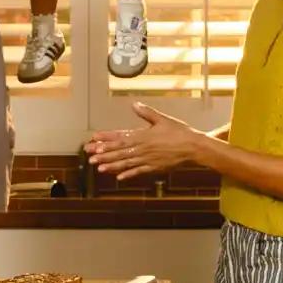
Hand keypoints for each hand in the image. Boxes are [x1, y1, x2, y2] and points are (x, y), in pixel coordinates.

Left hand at [84, 104, 203, 180]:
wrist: (193, 147)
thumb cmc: (179, 132)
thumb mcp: (163, 119)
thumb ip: (147, 113)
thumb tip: (134, 105)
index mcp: (143, 135)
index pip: (120, 136)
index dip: (106, 138)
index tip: (94, 139)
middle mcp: (143, 148)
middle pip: (120, 151)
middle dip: (103, 153)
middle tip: (90, 155)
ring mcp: (148, 159)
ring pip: (126, 162)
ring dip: (112, 165)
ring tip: (98, 167)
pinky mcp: (154, 167)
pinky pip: (139, 171)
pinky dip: (128, 174)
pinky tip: (119, 177)